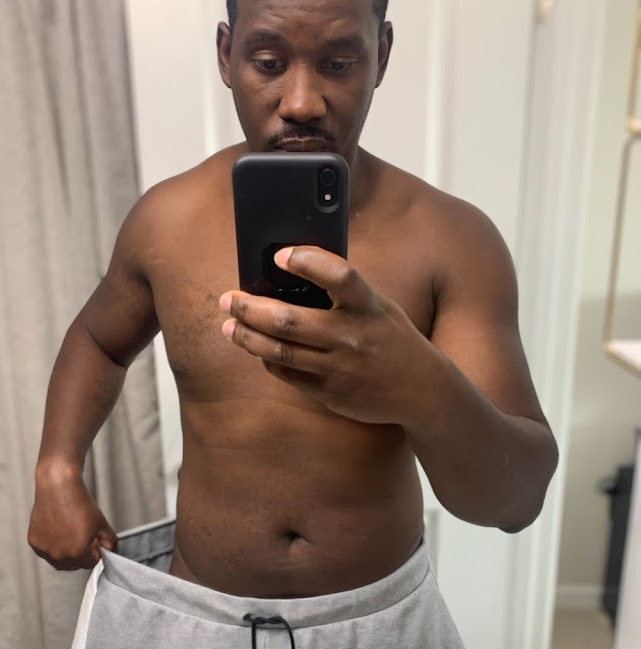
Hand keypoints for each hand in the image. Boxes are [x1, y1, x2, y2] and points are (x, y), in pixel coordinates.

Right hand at [28, 467, 116, 570]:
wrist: (58, 487)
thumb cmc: (79, 503)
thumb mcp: (102, 523)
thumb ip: (110, 542)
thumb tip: (109, 552)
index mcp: (79, 552)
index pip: (91, 563)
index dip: (94, 552)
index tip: (92, 541)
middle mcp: (60, 555)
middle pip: (75, 564)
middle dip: (80, 554)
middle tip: (81, 535)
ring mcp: (45, 550)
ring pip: (59, 562)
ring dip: (66, 553)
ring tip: (69, 533)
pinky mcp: (35, 543)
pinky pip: (46, 553)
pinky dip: (52, 547)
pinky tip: (57, 531)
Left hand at [219, 246, 425, 423]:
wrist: (421, 391)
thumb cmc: (391, 338)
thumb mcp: (377, 308)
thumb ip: (345, 294)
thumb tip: (292, 274)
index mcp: (368, 307)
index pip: (340, 276)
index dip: (308, 262)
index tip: (281, 255)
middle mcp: (352, 337)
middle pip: (288, 321)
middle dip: (249, 308)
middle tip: (228, 299)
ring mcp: (338, 368)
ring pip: (278, 351)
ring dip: (247, 337)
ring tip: (229, 325)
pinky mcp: (329, 393)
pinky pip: (286, 374)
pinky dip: (266, 359)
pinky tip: (255, 348)